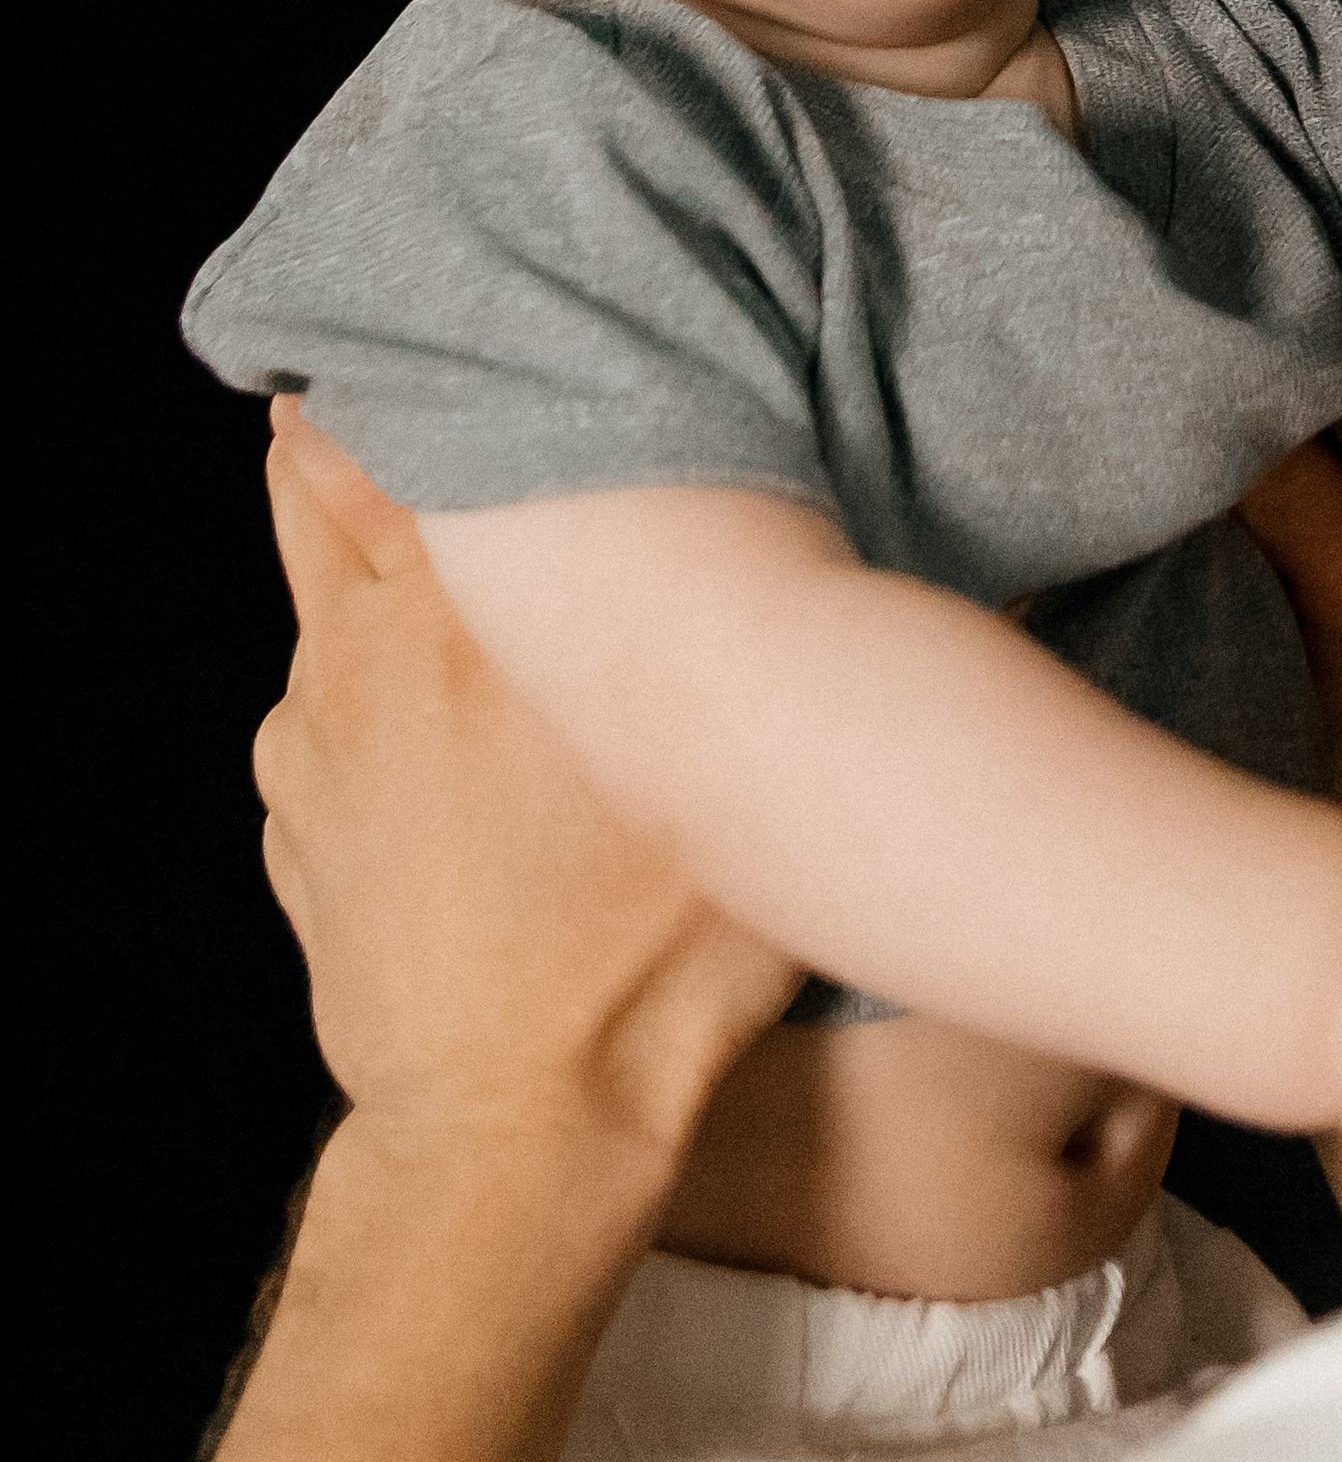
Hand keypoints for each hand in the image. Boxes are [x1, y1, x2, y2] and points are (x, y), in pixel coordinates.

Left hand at [256, 402, 797, 1179]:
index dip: (442, 368)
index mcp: (479, 616)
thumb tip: (927, 571)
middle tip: (413, 386)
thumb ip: (791, 662)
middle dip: (359, 428)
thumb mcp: (747, 791)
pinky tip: (430, 715)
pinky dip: (360, 680)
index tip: (477, 329)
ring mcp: (311, 736)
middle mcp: (368, 648)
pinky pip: (321, 706)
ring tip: (428, 534)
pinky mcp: (294, 814)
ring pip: (315, 590)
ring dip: (357, 553)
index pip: (422, 431)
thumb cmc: (653, 966)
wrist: (516, 1132)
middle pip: (320, 478)